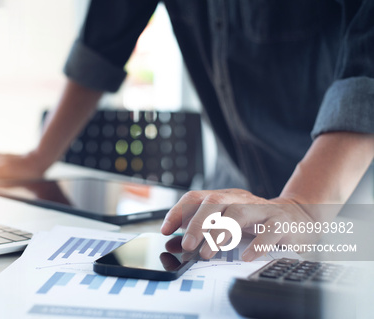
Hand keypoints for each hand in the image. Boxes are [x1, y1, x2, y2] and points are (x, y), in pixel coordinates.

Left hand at [160, 188, 319, 261]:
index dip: (178, 212)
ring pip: (238, 214)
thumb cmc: (257, 223)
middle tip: (186, 245)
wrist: (299, 218)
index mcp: (225, 198)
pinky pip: (269, 231)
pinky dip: (257, 245)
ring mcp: (262, 209)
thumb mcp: (228, 224)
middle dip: (197, 224)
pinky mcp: (282, 223)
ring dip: (220, 233)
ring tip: (208, 253)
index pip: (196, 197)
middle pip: (214, 203)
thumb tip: (174, 243)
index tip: (165, 230)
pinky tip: (246, 256)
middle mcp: (241, 200)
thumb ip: (203, 231)